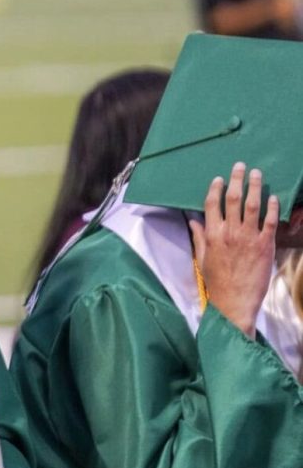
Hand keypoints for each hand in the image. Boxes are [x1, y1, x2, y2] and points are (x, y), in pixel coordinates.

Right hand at [189, 162, 278, 336]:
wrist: (234, 301)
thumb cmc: (217, 282)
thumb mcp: (202, 259)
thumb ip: (199, 237)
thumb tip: (194, 222)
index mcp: (212, 235)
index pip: (212, 204)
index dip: (215, 189)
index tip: (219, 178)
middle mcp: (229, 232)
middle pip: (233, 199)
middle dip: (236, 180)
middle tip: (240, 166)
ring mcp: (248, 238)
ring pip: (252, 206)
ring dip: (255, 187)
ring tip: (257, 174)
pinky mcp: (265, 245)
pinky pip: (270, 221)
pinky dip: (272, 207)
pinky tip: (273, 197)